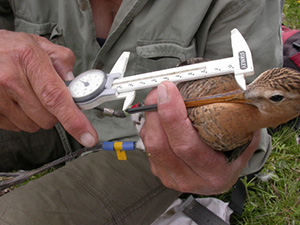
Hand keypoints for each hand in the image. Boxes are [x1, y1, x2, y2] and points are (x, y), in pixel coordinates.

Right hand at [0, 30, 97, 146]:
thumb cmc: (8, 48)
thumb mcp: (38, 44)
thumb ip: (62, 60)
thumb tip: (74, 81)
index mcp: (28, 59)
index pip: (56, 97)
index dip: (74, 120)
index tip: (88, 137)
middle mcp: (10, 79)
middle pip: (47, 118)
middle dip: (54, 112)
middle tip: (45, 95)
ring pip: (32, 126)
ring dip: (36, 116)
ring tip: (25, 94)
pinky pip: (16, 127)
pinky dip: (21, 118)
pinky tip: (14, 100)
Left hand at [140, 81, 259, 194]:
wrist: (221, 177)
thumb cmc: (232, 156)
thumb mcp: (244, 138)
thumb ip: (236, 117)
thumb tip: (226, 88)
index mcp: (213, 172)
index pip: (186, 145)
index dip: (172, 116)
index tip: (168, 91)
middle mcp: (189, 178)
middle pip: (160, 145)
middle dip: (155, 111)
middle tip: (160, 90)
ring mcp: (171, 176)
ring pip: (149, 144)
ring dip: (150, 117)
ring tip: (159, 99)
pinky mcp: (159, 171)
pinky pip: (146, 145)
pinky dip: (150, 126)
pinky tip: (158, 116)